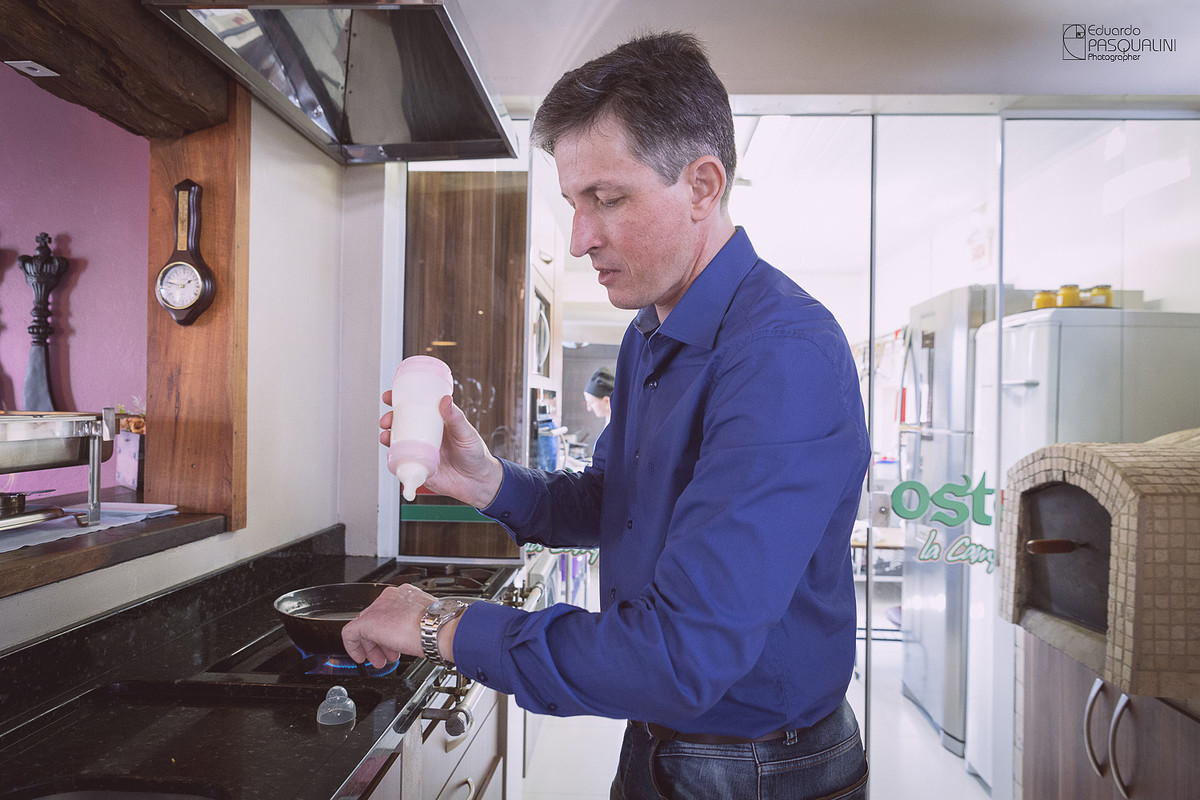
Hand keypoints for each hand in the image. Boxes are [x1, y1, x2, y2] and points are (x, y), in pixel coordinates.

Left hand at [342, 584, 439, 667]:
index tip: (394, 644)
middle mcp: (390, 597)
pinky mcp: (367, 621)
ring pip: (365, 627)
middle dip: (381, 642)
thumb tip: (414, 635)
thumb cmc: (438, 627)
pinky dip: (353, 647)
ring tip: (380, 661)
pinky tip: (359, 657)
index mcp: (406, 594)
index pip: (390, 612)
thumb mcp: (427, 620)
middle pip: (377, 620)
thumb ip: (416, 623)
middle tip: (386, 656)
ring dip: (372, 647)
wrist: (437, 628)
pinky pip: (350, 633)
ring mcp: (378, 607)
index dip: (391, 632)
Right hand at [380, 392, 503, 507]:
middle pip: (402, 423)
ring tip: (385, 436)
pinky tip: (390, 454)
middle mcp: (426, 435)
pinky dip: (392, 458)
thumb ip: (456, 418)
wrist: (477, 481)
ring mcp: (420, 450)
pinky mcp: (418, 466)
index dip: (401, 400)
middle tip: (387, 419)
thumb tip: (445, 400)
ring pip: (398, 441)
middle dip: (389, 419)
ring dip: (387, 437)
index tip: (390, 395)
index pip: (416, 406)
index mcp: (436, 421)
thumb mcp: (466, 432)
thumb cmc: (475, 454)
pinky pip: (401, 461)